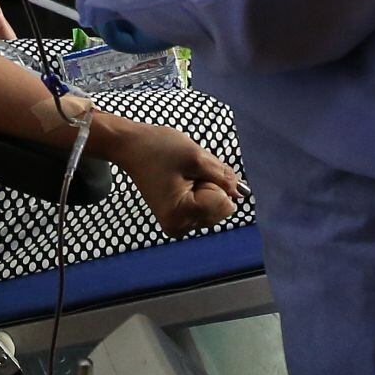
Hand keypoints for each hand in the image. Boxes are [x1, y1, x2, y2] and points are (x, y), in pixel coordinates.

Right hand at [106, 118, 242, 237]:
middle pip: (221, 210)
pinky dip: (201, 192)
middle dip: (212, 187)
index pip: (225, 204)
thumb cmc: (160, 148)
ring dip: (206, 188)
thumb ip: (223, 176)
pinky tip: (181, 181)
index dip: (215, 182)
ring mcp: (177, 225)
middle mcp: (179, 227)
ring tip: (182, 175)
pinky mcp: (177, 219)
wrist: (131, 147)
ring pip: (215, 209)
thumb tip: (242, 193)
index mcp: (180, 215)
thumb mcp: (197, 156)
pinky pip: (205, 207)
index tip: (191, 172)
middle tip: (186, 172)